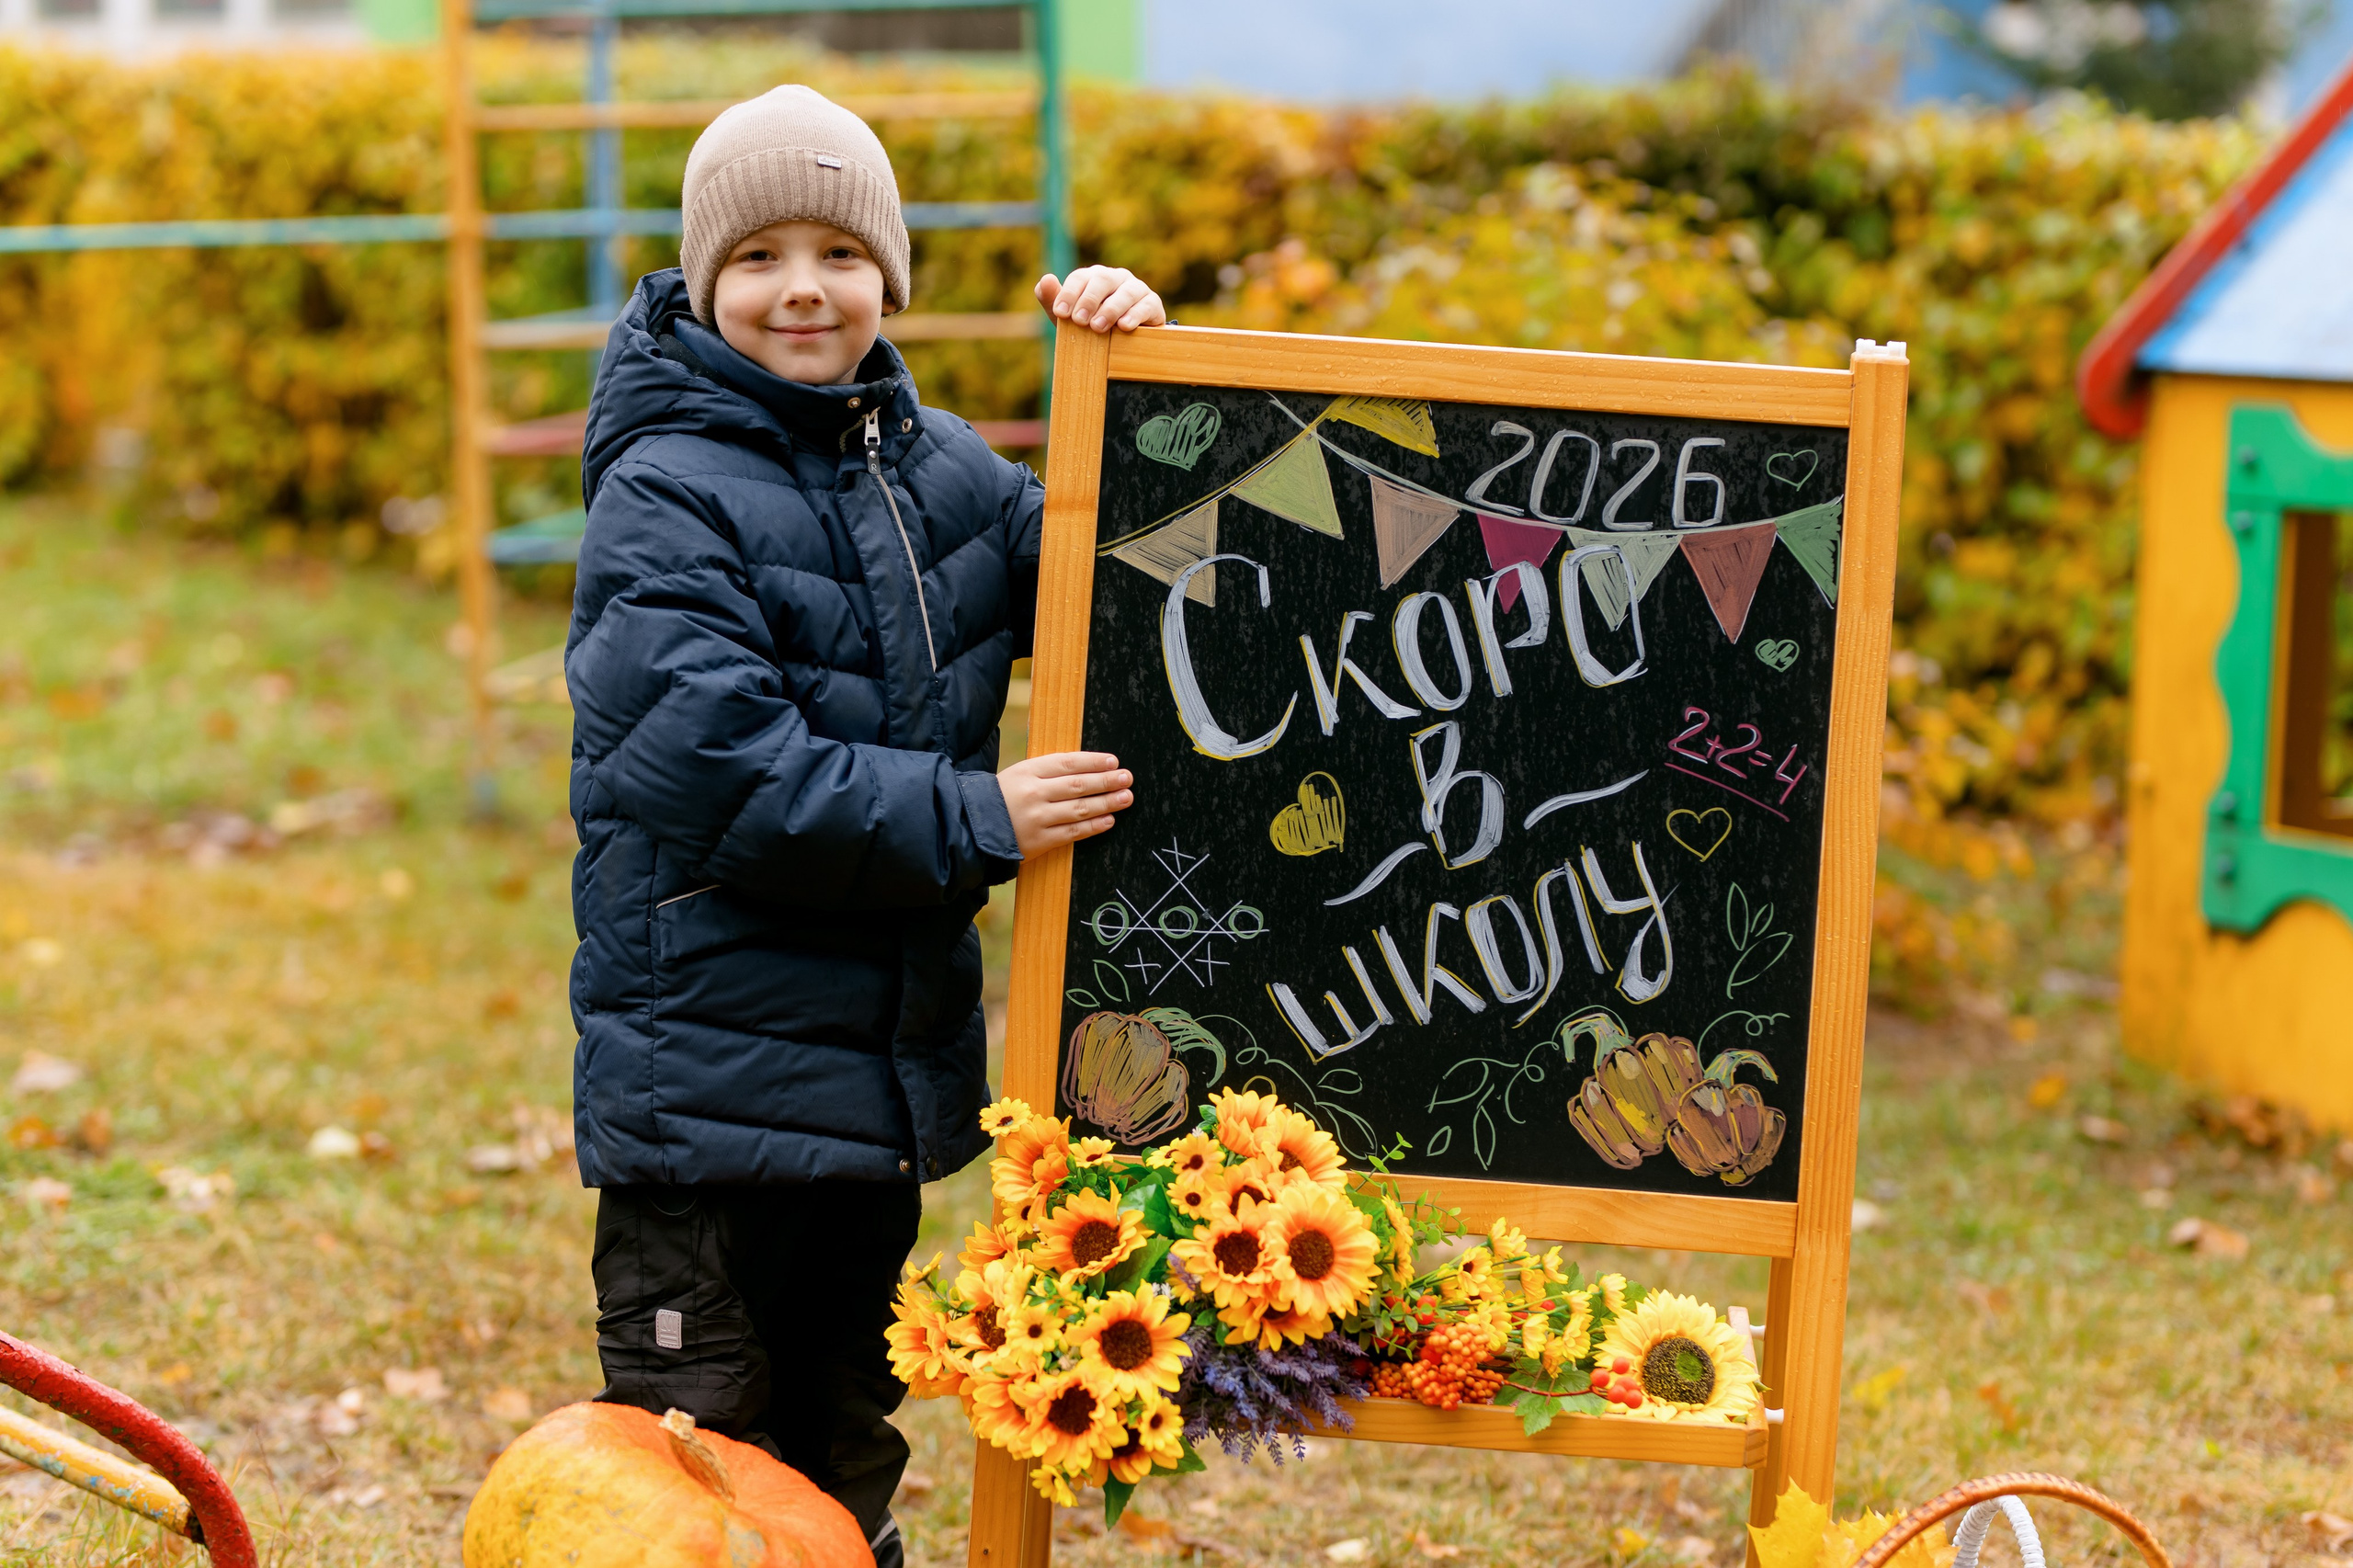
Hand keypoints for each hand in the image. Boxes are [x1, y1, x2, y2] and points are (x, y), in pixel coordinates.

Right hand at [999, 752, 1133, 856]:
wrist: (972, 828)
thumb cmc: (1002, 797)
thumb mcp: (1019, 775)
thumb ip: (1048, 771)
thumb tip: (1088, 767)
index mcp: (1027, 772)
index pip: (1067, 763)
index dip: (1093, 762)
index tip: (1113, 762)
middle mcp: (1033, 794)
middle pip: (1077, 785)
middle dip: (1106, 781)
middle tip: (1127, 778)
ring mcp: (1036, 819)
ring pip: (1079, 809)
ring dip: (1106, 803)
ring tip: (1125, 798)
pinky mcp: (1039, 841)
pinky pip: (1072, 833)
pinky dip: (1093, 826)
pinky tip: (1109, 820)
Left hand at [1034, 267, 1166, 333]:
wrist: (1124, 345)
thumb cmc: (1092, 327)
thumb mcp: (1069, 319)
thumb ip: (1053, 301)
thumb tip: (1045, 280)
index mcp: (1093, 278)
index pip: (1080, 277)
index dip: (1069, 293)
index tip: (1060, 312)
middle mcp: (1115, 278)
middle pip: (1102, 280)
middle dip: (1089, 300)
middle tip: (1080, 321)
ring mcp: (1136, 289)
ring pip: (1126, 292)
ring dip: (1111, 309)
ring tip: (1098, 327)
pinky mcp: (1152, 304)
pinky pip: (1145, 305)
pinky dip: (1135, 314)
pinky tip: (1125, 326)